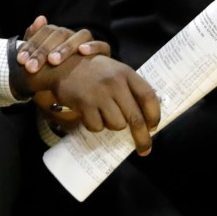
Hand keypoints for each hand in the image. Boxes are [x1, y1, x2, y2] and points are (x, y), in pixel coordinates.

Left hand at [18, 15, 111, 72]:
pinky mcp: (102, 52)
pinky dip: (93, 46)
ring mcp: (88, 42)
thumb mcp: (40, 61)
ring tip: (53, 61)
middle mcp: (73, 35)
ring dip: (66, 47)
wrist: (75, 88)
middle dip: (43, 50)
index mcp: (57, 35)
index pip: (45, 31)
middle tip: (31, 67)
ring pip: (81, 36)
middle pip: (59, 33)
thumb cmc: (53, 73)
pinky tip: (82, 52)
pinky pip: (103, 46)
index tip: (21, 60)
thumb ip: (33, 41)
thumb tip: (39, 19)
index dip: (32, 44)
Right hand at [26, 54, 160, 154]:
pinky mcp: (85, 103)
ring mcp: (100, 94)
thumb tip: (146, 117)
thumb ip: (129, 88)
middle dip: (142, 138)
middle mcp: (115, 83)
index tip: (154, 127)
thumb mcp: (114, 70)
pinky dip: (95, 125)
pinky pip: (97, 126)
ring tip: (103, 114)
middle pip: (135, 118)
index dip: (154, 115)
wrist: (62, 65)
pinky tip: (90, 114)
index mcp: (126, 73)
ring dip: (112, 125)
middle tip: (145, 150)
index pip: (148, 96)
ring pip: (117, 124)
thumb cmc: (92, 70)